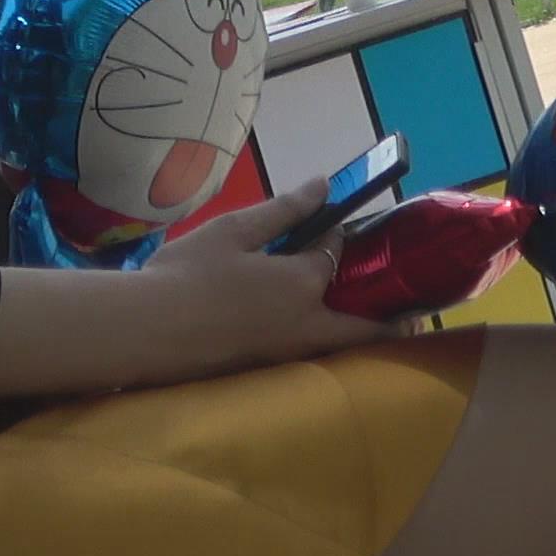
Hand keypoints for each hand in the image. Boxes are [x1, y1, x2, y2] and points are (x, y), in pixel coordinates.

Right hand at [147, 176, 392, 375]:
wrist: (148, 330)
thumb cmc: (188, 272)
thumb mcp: (234, 229)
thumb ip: (283, 210)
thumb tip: (323, 185)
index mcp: (302, 282)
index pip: (336, 254)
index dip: (336, 233)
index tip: (330, 223)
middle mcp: (307, 322)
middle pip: (363, 325)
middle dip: (389, 319)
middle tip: (407, 311)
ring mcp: (287, 352)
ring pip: (340, 344)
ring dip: (357, 331)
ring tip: (359, 314)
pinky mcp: (266, 369)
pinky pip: (311, 354)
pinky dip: (324, 341)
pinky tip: (305, 327)